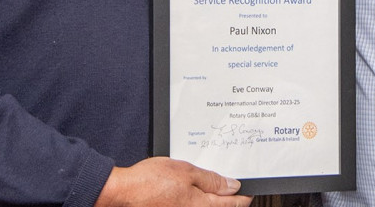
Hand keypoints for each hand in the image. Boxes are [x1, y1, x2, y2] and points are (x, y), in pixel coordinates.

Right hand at [94, 156, 250, 206]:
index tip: (248, 190)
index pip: (233, 204)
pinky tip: (193, 191)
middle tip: (234, 186)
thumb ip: (211, 180)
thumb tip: (232, 186)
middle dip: (230, 198)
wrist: (125, 193)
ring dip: (212, 199)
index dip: (244, 196)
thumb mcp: (186, 171)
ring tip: (213, 186)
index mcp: (202, 205)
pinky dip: (198, 200)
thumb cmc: (151, 181)